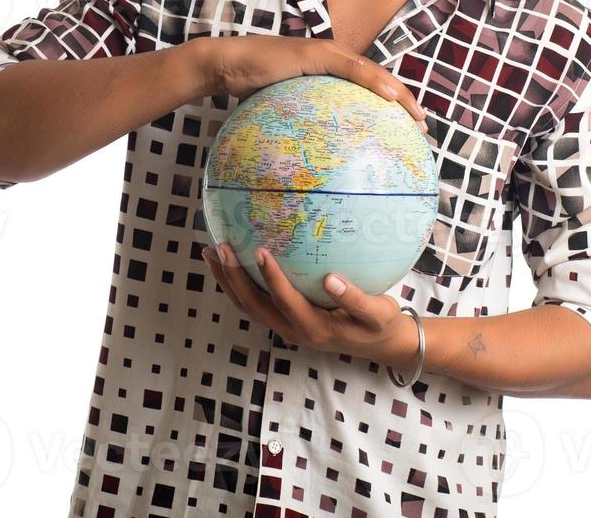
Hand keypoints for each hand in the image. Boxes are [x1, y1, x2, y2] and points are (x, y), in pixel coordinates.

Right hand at [197, 35, 429, 130]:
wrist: (227, 66)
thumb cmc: (250, 89)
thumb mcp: (283, 111)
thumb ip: (301, 125)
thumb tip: (309, 161)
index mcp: (328, 71)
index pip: (368, 87)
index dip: (392, 104)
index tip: (409, 128)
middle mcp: (333, 58)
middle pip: (378, 80)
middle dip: (405, 102)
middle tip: (423, 128)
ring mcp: (325, 53)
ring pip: (372, 73)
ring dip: (399, 93)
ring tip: (416, 115)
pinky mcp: (315, 53)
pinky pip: (352, 69)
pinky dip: (374, 82)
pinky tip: (392, 97)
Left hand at [201, 241, 416, 367]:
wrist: (378, 344)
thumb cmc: (379, 324)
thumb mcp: (377, 313)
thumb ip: (355, 299)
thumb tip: (331, 279)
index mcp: (315, 328)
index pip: (286, 302)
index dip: (271, 278)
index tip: (260, 250)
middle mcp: (293, 330)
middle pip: (254, 307)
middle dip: (234, 278)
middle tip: (221, 247)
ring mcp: (285, 327)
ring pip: (248, 307)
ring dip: (228, 281)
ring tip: (211, 253)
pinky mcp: (283, 320)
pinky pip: (253, 304)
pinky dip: (237, 285)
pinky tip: (229, 263)